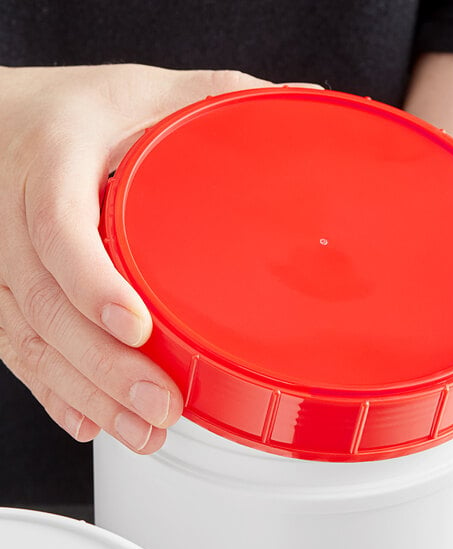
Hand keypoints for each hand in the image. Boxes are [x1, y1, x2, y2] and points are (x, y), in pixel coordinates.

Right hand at [0, 64, 318, 453]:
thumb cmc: (70, 109)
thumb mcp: (139, 90)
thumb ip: (212, 96)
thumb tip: (299, 102)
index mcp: (50, 161)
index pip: (57, 226)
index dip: (92, 280)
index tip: (138, 325)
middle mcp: (11, 218)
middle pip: (46, 307)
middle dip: (104, 367)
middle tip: (162, 405)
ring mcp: (0, 263)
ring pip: (31, 342)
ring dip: (89, 393)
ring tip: (144, 429)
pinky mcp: (2, 293)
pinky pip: (18, 352)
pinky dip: (56, 392)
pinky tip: (92, 420)